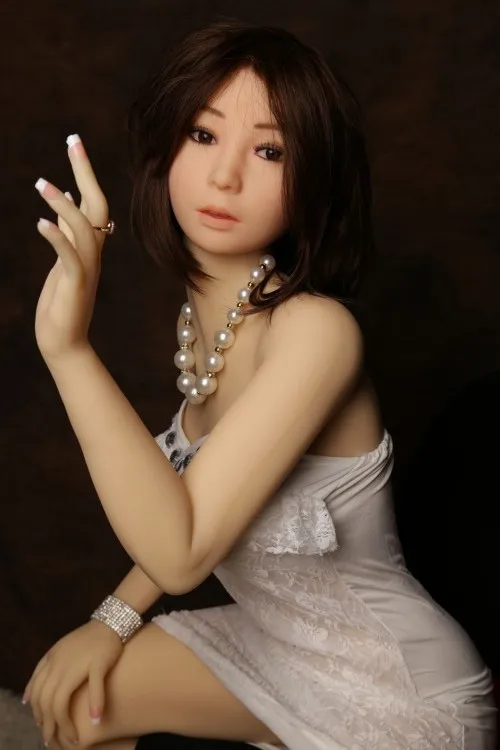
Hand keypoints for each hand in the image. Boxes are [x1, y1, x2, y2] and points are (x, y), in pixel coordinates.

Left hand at [23, 620, 123, 747]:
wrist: (110, 622)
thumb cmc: (85, 641)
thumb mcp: (57, 653)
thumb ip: (41, 673)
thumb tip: (26, 699)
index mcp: (50, 661)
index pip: (37, 695)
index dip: (39, 715)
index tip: (46, 728)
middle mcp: (60, 663)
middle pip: (47, 701)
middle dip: (49, 725)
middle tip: (55, 740)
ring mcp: (79, 662)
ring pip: (63, 698)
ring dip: (66, 723)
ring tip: (72, 738)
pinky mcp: (99, 661)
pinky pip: (95, 685)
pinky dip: (95, 703)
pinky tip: (96, 718)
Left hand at [34, 134, 109, 364]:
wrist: (65, 343)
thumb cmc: (62, 305)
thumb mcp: (64, 262)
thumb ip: (70, 236)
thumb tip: (66, 205)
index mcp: (90, 247)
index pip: (93, 202)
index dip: (85, 172)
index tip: (75, 142)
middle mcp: (92, 254)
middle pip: (96, 207)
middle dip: (85, 173)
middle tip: (73, 141)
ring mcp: (86, 270)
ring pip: (84, 230)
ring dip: (64, 206)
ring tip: (43, 184)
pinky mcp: (75, 286)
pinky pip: (70, 258)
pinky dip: (57, 239)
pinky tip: (41, 224)